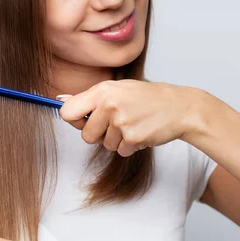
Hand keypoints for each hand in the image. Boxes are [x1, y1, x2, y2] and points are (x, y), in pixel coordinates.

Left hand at [59, 80, 205, 156]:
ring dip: (117, 140)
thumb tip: (60, 100)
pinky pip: (121, 151)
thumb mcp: (118, 88)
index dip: (73, 121)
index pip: (67, 112)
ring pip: (105, 145)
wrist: (179, 107)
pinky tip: (141, 131)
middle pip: (86, 135)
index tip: (83, 121)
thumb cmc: (147, 98)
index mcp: (102, 90)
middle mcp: (109, 105)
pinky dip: (130, 146)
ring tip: (133, 124)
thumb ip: (90, 97)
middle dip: (99, 134)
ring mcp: (121, 123)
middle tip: (116, 123)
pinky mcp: (133, 138)